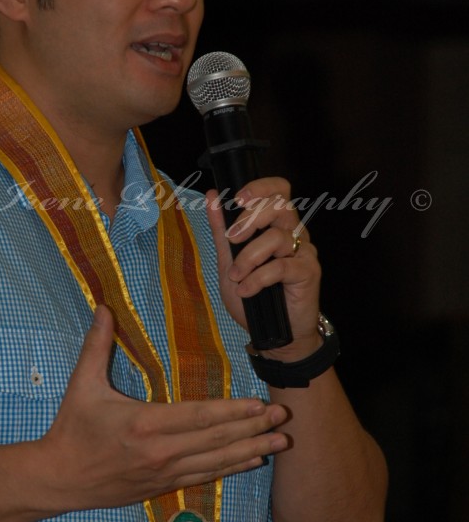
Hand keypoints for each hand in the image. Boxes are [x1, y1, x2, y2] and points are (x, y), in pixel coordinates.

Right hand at [34, 305, 287, 513]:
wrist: (58, 479)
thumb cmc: (71, 429)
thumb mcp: (82, 385)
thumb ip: (97, 345)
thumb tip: (103, 307)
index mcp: (144, 424)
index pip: (199, 417)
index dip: (232, 411)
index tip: (258, 404)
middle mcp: (160, 452)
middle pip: (216, 440)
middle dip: (253, 429)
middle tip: (283, 418)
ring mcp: (164, 473)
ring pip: (216, 462)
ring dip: (251, 450)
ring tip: (281, 442)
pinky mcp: (162, 487)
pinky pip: (204, 477)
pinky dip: (231, 469)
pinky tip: (251, 461)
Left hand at [205, 177, 321, 358]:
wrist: (273, 334)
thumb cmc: (254, 297)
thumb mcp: (229, 262)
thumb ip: (221, 230)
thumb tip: (212, 195)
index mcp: (276, 225)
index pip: (279, 190)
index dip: (260, 187)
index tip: (237, 199)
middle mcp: (294, 233)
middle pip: (280, 205)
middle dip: (250, 218)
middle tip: (232, 239)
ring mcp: (304, 251)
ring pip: (277, 237)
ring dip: (249, 257)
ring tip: (236, 277)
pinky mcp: (309, 271)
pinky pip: (281, 266)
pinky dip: (258, 278)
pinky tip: (247, 290)